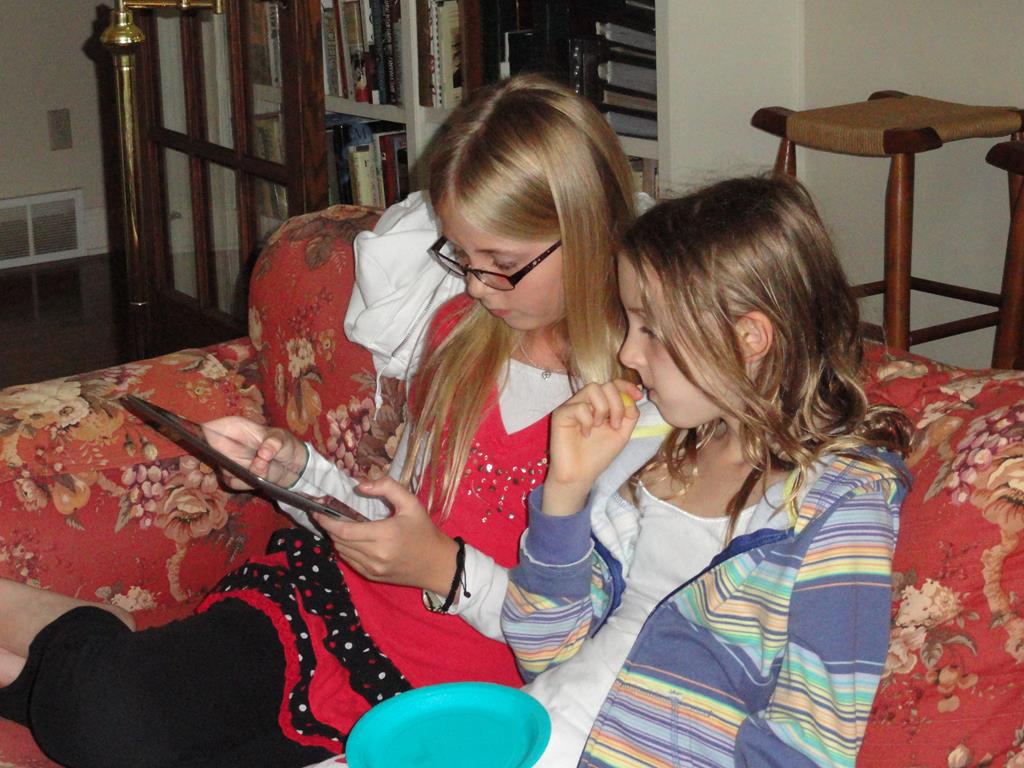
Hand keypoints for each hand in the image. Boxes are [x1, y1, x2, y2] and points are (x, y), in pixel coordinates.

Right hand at [201, 416, 307, 488]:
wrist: (292, 465)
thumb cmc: (283, 444)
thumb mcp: (282, 439)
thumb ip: (274, 443)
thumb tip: (263, 454)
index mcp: (232, 427)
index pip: (207, 428)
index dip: (198, 433)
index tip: (201, 440)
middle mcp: (226, 444)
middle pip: (206, 451)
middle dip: (219, 458)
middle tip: (240, 460)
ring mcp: (229, 461)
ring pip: (222, 470)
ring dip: (242, 472)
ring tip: (263, 467)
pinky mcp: (235, 477)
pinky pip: (232, 482)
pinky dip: (247, 482)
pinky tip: (261, 477)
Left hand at [314, 477, 458, 594]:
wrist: (436, 563)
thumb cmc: (424, 530)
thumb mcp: (411, 503)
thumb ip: (387, 487)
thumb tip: (360, 486)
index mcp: (385, 535)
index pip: (344, 530)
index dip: (327, 521)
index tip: (316, 510)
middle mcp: (376, 555)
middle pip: (339, 541)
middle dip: (329, 527)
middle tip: (324, 514)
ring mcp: (373, 569)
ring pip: (342, 552)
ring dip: (336, 538)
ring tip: (336, 525)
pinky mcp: (372, 576)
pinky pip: (350, 562)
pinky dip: (345, 549)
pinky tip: (349, 539)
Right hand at [544, 380, 642, 516]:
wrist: (580, 475)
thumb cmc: (598, 455)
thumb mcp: (622, 434)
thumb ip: (630, 414)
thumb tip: (633, 396)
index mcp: (600, 405)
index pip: (612, 384)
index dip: (626, 386)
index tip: (638, 396)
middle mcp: (585, 402)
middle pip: (605, 385)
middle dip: (617, 403)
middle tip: (616, 424)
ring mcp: (572, 406)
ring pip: (592, 389)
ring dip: (603, 409)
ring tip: (600, 427)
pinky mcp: (560, 414)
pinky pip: (579, 406)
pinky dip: (587, 421)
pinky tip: (585, 434)